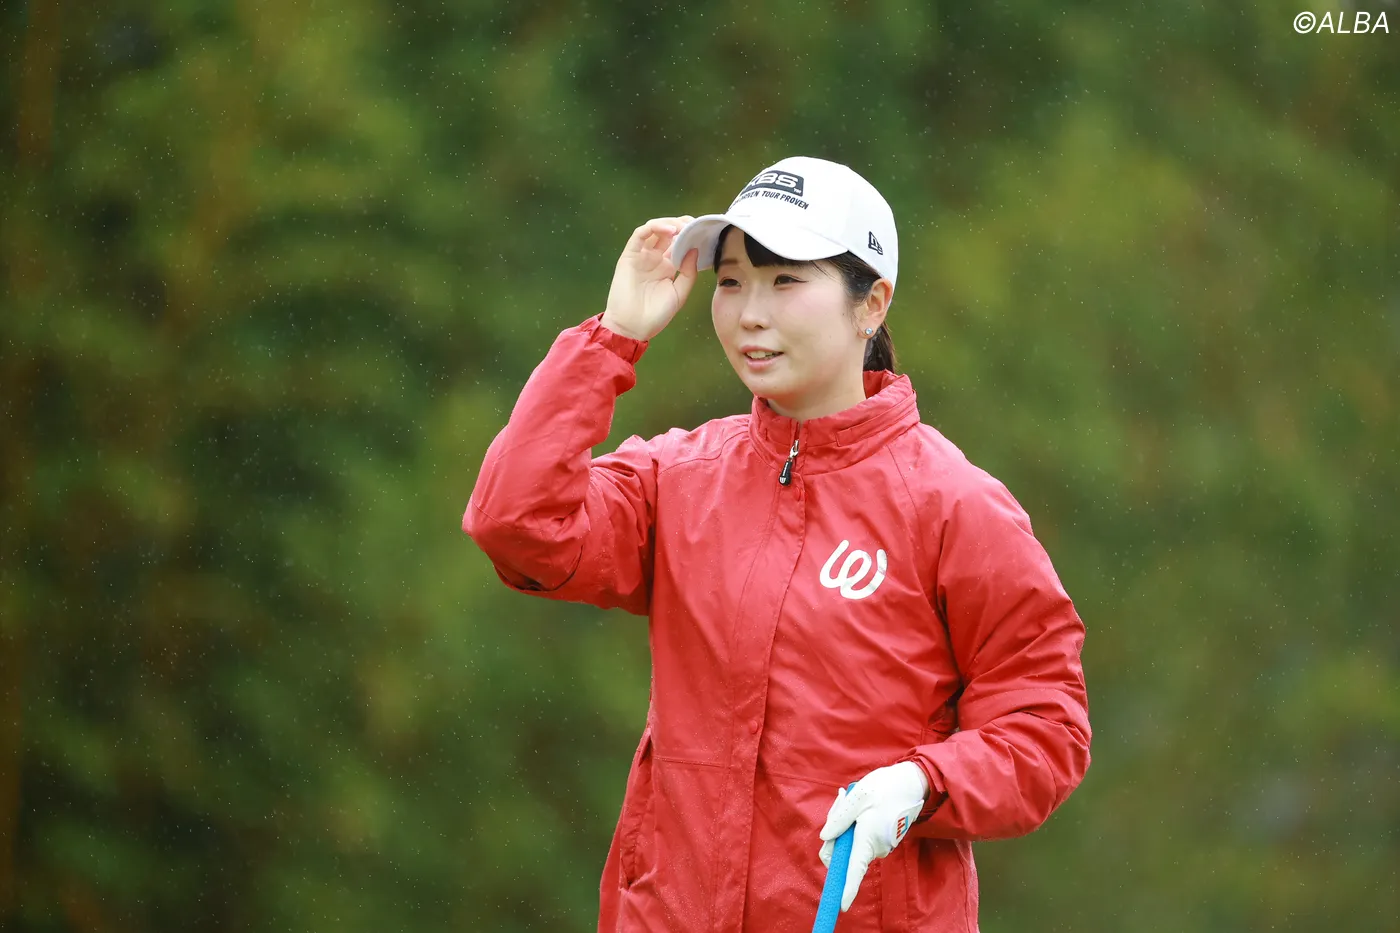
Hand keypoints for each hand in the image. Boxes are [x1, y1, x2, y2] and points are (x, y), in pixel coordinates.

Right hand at [601, 215, 698, 340]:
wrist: (632, 327)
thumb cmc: (656, 315)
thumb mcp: (680, 294)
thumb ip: (689, 273)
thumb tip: (695, 250)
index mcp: (668, 266)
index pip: (680, 243)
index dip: (691, 235)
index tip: (704, 232)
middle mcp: (655, 258)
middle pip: (668, 232)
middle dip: (683, 225)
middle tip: (695, 225)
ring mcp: (642, 255)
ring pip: (655, 229)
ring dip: (670, 223)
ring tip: (683, 226)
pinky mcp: (629, 255)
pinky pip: (640, 234)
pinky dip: (654, 227)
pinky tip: (670, 231)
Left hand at [818, 762, 928, 911]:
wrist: (911, 783)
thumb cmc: (884, 789)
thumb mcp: (858, 798)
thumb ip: (840, 819)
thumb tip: (825, 838)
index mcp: (868, 839)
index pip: (856, 870)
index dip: (848, 889)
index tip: (842, 905)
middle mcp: (876, 848)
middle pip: (845, 851)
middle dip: (836, 832)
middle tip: (841, 800)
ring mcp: (881, 845)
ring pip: (852, 843)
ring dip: (847, 825)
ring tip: (855, 799)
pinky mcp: (883, 840)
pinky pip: (861, 838)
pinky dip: (856, 825)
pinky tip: (862, 806)